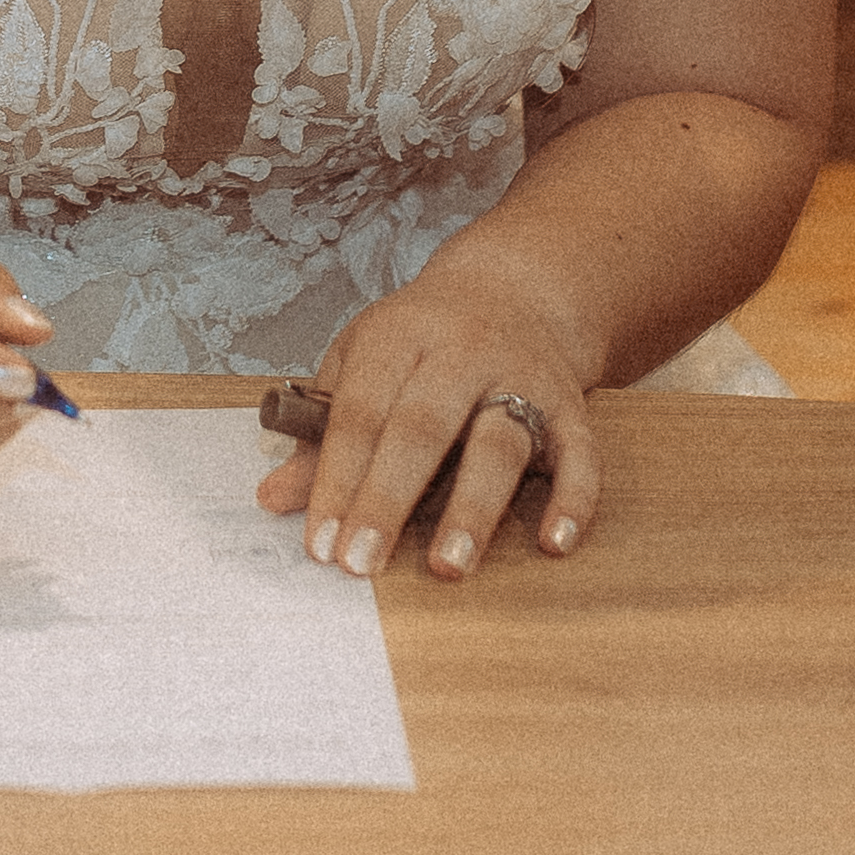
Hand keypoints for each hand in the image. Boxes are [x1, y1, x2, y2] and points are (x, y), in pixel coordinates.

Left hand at [259, 273, 599, 578]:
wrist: (514, 289)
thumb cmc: (421, 341)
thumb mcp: (361, 364)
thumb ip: (322, 433)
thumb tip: (273, 500)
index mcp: (398, 335)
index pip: (359, 411)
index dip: (335, 480)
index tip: (320, 544)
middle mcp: (462, 350)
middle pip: (422, 427)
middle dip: (388, 499)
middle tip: (361, 564)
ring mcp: (522, 375)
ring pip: (500, 442)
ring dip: (473, 509)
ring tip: (447, 565)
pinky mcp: (572, 405)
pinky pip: (581, 454)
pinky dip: (573, 500)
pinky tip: (553, 544)